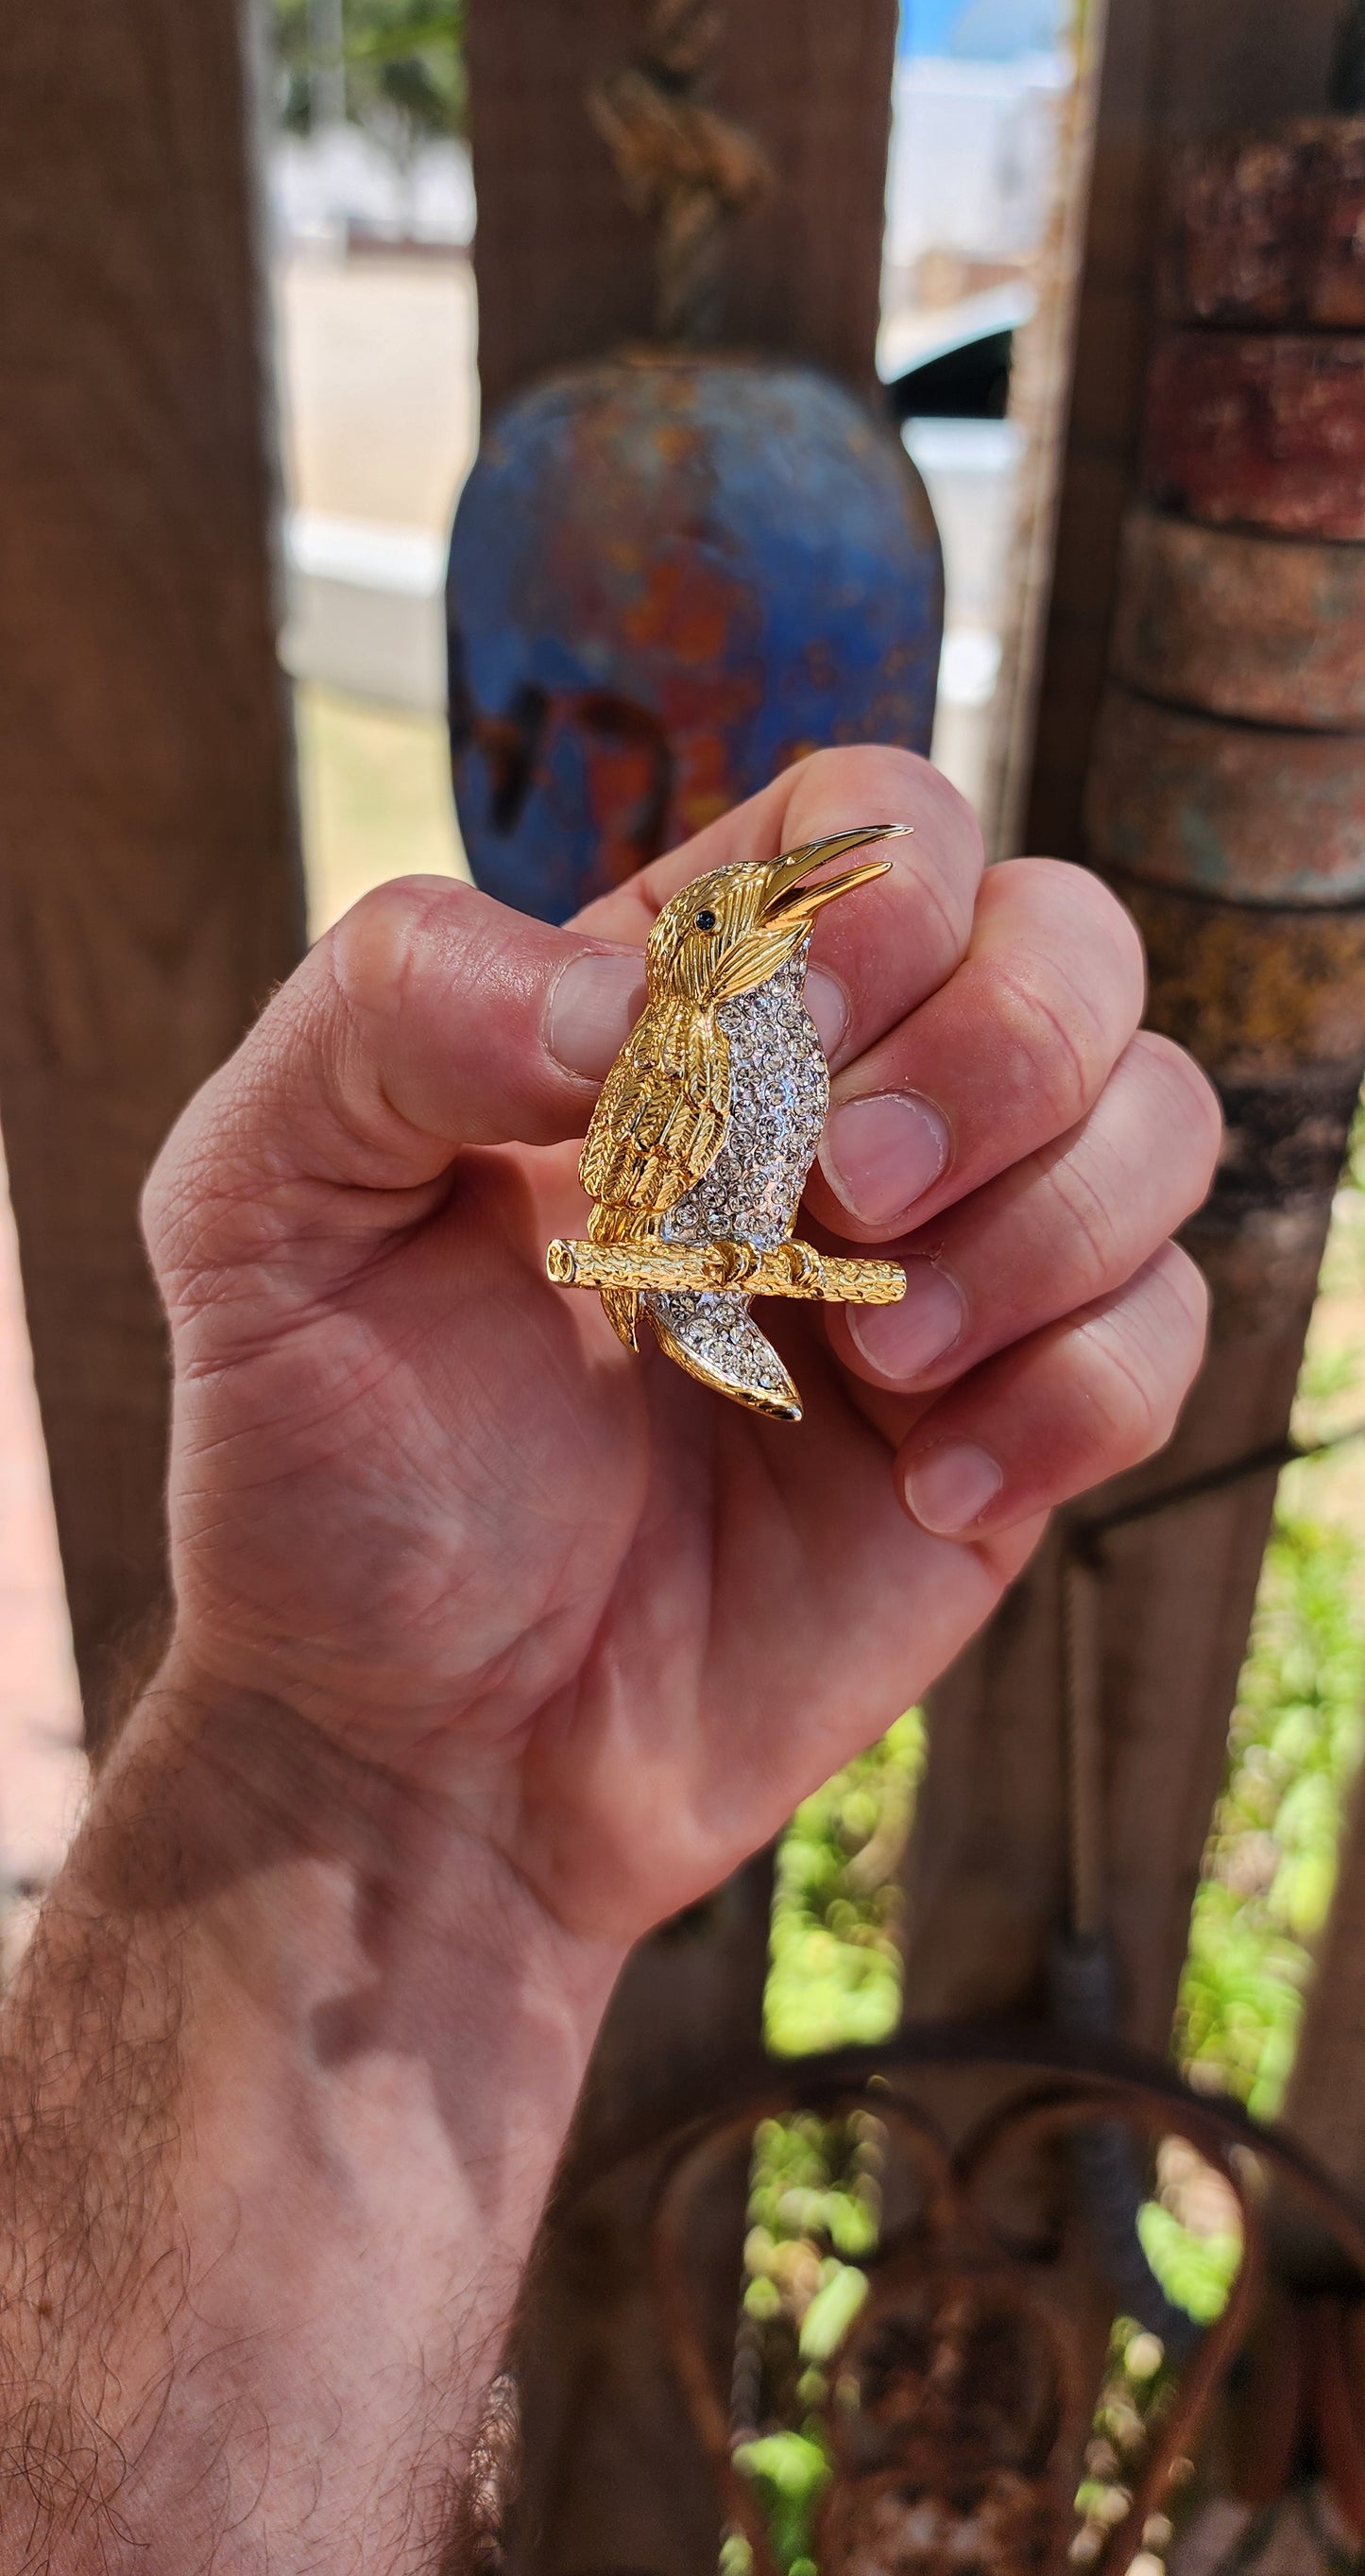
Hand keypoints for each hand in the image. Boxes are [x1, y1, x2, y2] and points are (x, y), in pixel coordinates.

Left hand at [144, 746, 1217, 1948]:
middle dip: (1003, 1047)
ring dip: (1045, 1227)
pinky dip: (1076, 1396)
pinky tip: (923, 1486)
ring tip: (876, 1358)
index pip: (878, 819)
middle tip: (846, 1192)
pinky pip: (1164, 1336)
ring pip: (1156, 1121)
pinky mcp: (1010, 1426)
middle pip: (1068, 936)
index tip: (769, 1045)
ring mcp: (941, 1266)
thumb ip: (393, 1010)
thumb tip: (631, 1000)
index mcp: (672, 1006)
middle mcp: (834, 1108)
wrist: (415, 1757)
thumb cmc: (326, 1472)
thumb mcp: (255, 1204)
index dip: (879, 890)